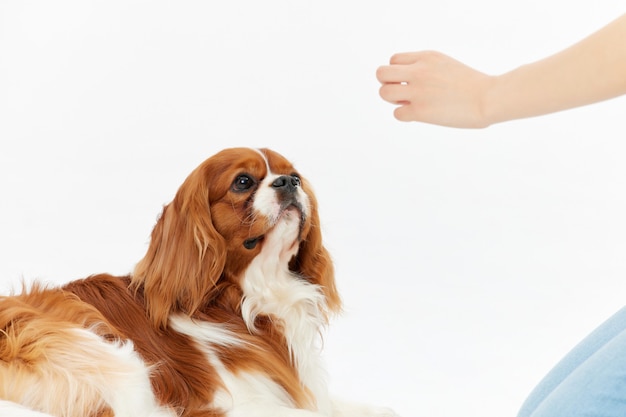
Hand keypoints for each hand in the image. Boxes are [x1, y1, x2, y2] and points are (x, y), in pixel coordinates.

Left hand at [376, 51, 494, 127]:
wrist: (488, 98)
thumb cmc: (471, 84)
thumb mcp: (445, 64)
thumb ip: (424, 67)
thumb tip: (403, 81)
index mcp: (426, 57)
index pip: (393, 60)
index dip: (397, 72)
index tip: (410, 81)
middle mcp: (419, 71)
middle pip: (381, 73)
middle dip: (387, 84)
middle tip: (401, 92)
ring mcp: (418, 91)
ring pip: (384, 93)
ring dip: (392, 100)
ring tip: (407, 103)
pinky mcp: (420, 111)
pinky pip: (397, 114)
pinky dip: (404, 115)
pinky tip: (419, 115)